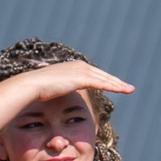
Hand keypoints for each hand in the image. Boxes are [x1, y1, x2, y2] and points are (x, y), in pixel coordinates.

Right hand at [10, 60, 133, 101]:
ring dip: (119, 84)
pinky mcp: (82, 78)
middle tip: (127, 87)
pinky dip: (114, 87)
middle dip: (116, 81)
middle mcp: (79, 66)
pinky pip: (102, 83)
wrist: (31, 86)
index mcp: (73, 66)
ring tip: (129, 89)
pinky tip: (123, 90)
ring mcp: (81, 71)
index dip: (105, 79)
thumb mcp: (51, 87)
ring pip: (105, 78)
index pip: (94, 74)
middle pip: (102, 75)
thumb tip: (55, 94)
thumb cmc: (36, 89)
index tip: (114, 85)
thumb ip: (58, 87)